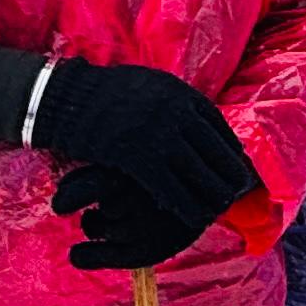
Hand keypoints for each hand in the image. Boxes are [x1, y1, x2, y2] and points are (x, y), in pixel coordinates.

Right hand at [30, 57, 257, 268]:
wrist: (65, 98)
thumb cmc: (101, 94)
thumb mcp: (147, 86)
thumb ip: (171, 101)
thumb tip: (192, 113)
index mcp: (179, 93)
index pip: (217, 126)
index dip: (229, 150)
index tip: (237, 165)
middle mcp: (176, 111)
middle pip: (215, 151)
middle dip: (229, 174)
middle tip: (239, 192)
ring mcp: (159, 133)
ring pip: (199, 173)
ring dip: (213, 195)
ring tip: (221, 210)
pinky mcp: (139, 157)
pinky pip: (171, 188)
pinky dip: (187, 205)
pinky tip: (196, 218)